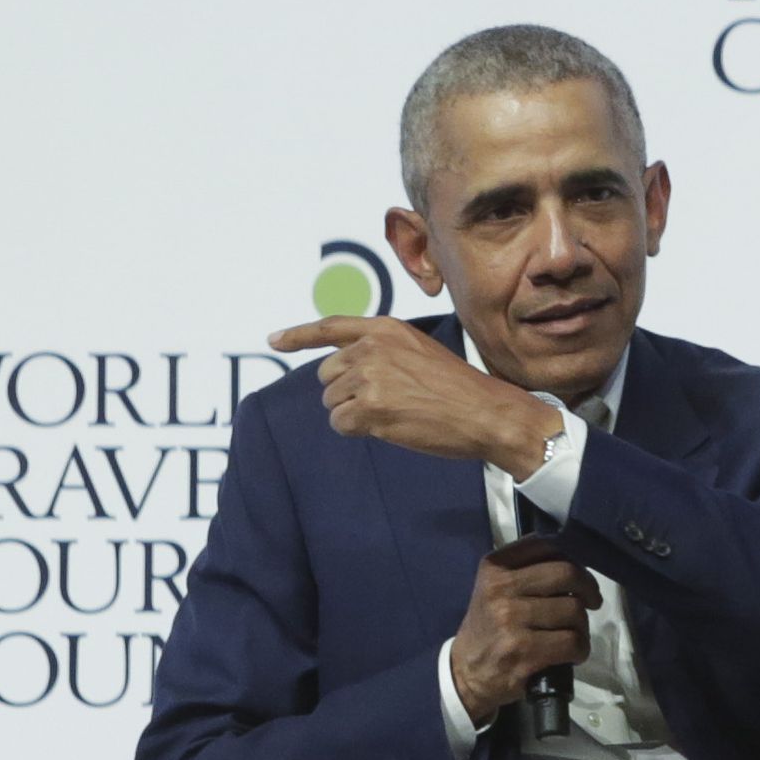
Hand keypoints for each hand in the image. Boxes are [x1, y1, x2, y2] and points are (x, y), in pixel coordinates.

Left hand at [269, 316, 560, 475]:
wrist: (486, 412)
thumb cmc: (459, 388)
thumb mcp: (419, 352)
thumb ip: (382, 352)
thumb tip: (342, 373)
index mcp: (385, 329)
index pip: (330, 328)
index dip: (298, 335)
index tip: (273, 340)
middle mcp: (372, 348)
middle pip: (328, 375)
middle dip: (347, 391)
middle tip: (386, 401)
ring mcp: (369, 377)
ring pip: (332, 401)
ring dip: (354, 413)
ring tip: (394, 414)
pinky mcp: (370, 408)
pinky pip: (341, 423)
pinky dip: (357, 430)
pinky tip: (387, 427)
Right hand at [449, 536, 602, 726]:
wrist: (465, 673)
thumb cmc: (489, 627)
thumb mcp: (495, 587)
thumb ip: (527, 568)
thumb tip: (572, 559)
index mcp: (495, 567)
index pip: (547, 547)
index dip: (574, 561)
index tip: (579, 579)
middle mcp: (500, 589)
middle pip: (566, 574)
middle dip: (588, 589)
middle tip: (591, 602)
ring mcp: (510, 621)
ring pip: (573, 610)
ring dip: (582, 626)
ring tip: (573, 634)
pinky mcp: (522, 652)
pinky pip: (571, 642)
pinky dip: (580, 649)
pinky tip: (572, 654)